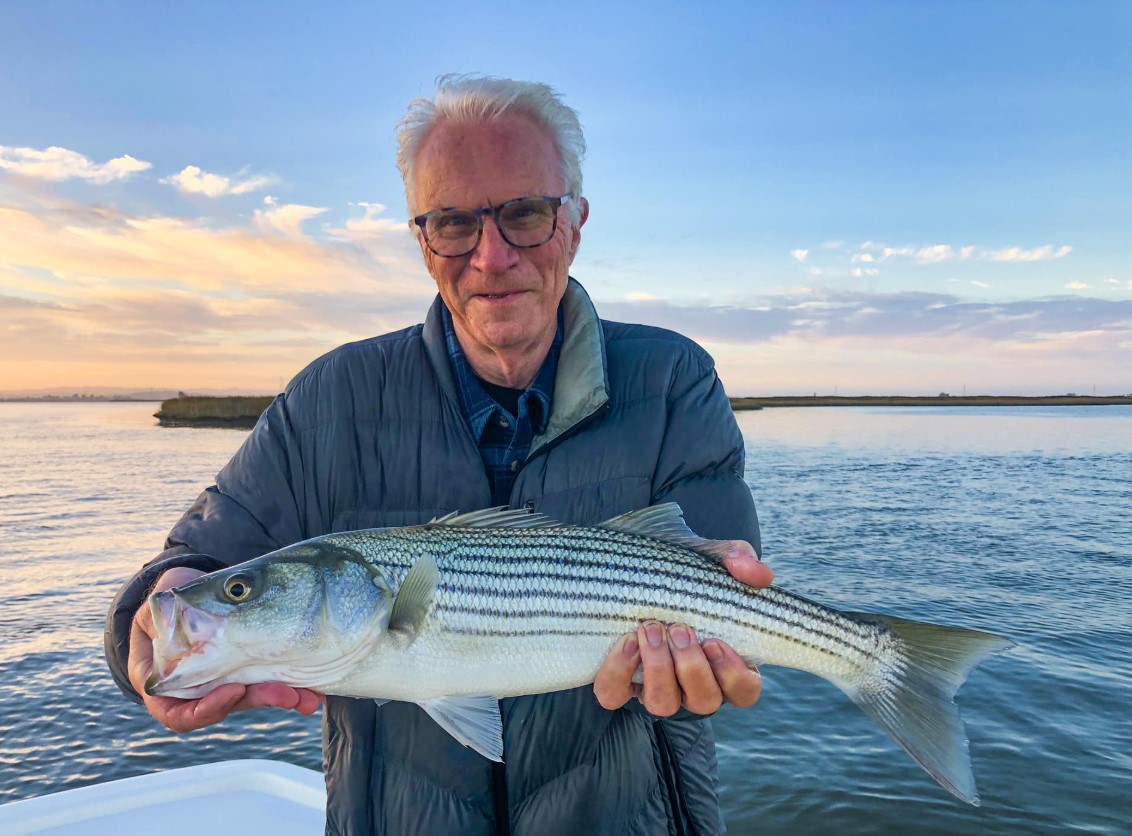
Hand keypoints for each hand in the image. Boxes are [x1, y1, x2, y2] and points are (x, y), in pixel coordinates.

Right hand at [128, 567, 323, 732]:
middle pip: (228, 707)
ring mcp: (227, 681)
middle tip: (288, 695)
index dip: (206, 709)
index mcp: (165, 686)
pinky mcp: (251, 669)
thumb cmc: (165, 604)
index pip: (179, 714)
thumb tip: (170, 628)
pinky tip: (314, 688)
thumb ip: (159, 626)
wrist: (190, 592)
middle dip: (260, 701)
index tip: (233, 690)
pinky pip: (270, 680)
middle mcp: (199, 690)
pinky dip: (292, 684)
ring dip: (282, 697)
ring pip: (254, 697)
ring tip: (308, 696)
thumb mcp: (153, 614)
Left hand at [593, 539, 771, 716]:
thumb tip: (756, 573)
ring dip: (658, 669)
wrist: (635, 565)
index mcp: (723, 663)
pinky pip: (614, 695)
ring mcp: (655, 687)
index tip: (715, 641)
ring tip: (650, 628)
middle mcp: (692, 684)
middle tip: (679, 628)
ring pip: (662, 704)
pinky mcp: (619, 682)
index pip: (744, 691)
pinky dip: (619, 671)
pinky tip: (626, 640)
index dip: (734, 675)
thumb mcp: (711, 558)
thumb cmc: (682, 572)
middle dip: (692, 667)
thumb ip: (739, 558)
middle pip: (704, 702)